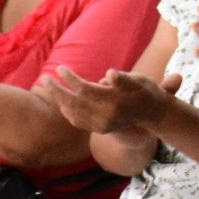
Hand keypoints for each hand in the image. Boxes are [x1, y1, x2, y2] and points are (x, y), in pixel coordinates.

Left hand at [38, 67, 181, 133]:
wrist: (154, 114)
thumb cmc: (146, 91)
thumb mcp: (139, 80)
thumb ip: (124, 78)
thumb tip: (110, 74)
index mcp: (114, 102)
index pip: (85, 90)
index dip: (70, 79)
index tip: (59, 68)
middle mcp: (106, 116)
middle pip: (74, 103)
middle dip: (57, 90)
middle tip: (44, 78)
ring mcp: (102, 125)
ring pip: (73, 113)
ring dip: (59, 100)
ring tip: (48, 86)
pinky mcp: (100, 129)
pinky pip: (78, 121)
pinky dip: (67, 111)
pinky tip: (61, 102)